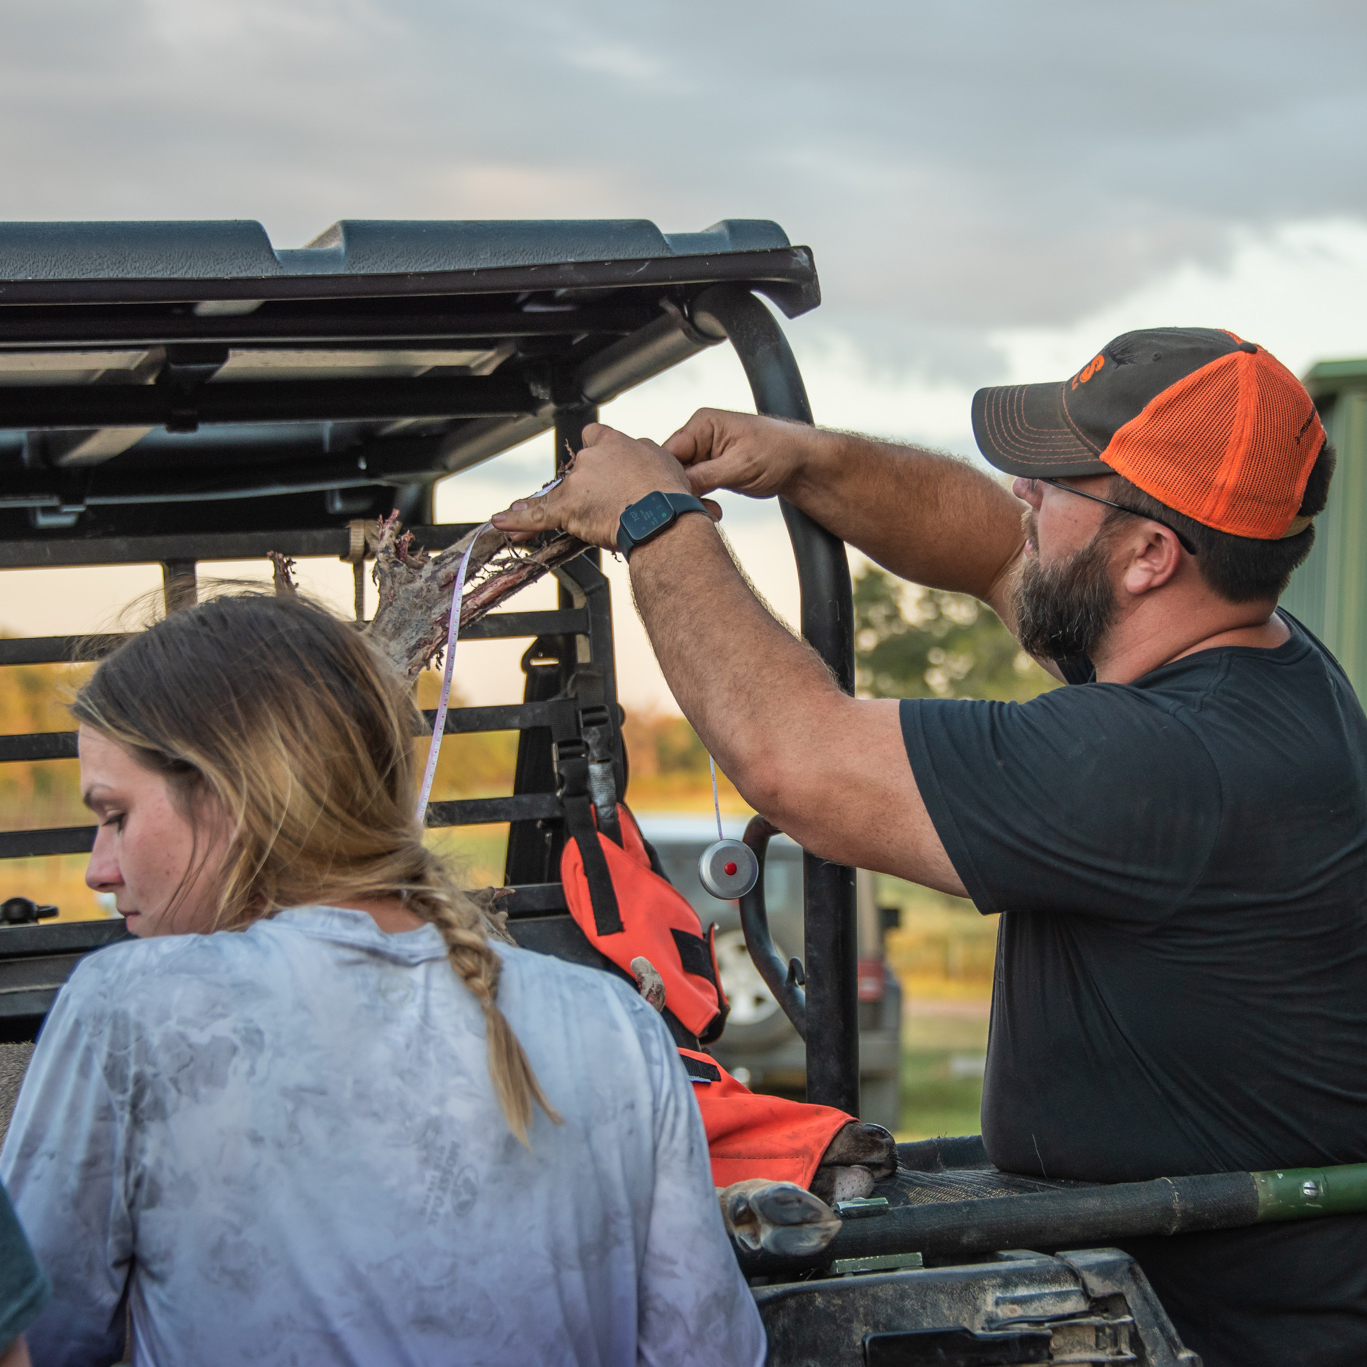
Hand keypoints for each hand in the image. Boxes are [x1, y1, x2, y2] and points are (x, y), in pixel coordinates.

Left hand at [492, 422, 718, 549]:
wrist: (664, 518)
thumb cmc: (674, 501)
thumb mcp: (674, 470)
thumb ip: (660, 467)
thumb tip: (668, 475)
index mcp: (620, 444)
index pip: (598, 438)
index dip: (599, 455)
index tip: (604, 469)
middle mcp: (595, 456)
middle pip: (580, 469)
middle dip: (591, 488)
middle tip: (614, 508)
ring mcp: (579, 481)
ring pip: (560, 492)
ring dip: (565, 506)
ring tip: (582, 521)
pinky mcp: (567, 506)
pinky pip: (537, 512)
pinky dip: (518, 518)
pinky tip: (502, 522)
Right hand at [664, 408, 816, 500]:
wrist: (801, 463)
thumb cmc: (777, 453)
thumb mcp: (739, 466)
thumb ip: (704, 476)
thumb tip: (675, 489)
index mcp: (703, 424)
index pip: (669, 452)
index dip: (667, 477)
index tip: (674, 500)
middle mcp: (699, 436)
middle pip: (672, 468)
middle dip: (682, 491)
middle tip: (696, 509)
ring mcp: (704, 454)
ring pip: (682, 481)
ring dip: (692, 499)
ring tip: (712, 511)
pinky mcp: (711, 470)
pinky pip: (694, 487)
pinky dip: (700, 501)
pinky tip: (714, 510)